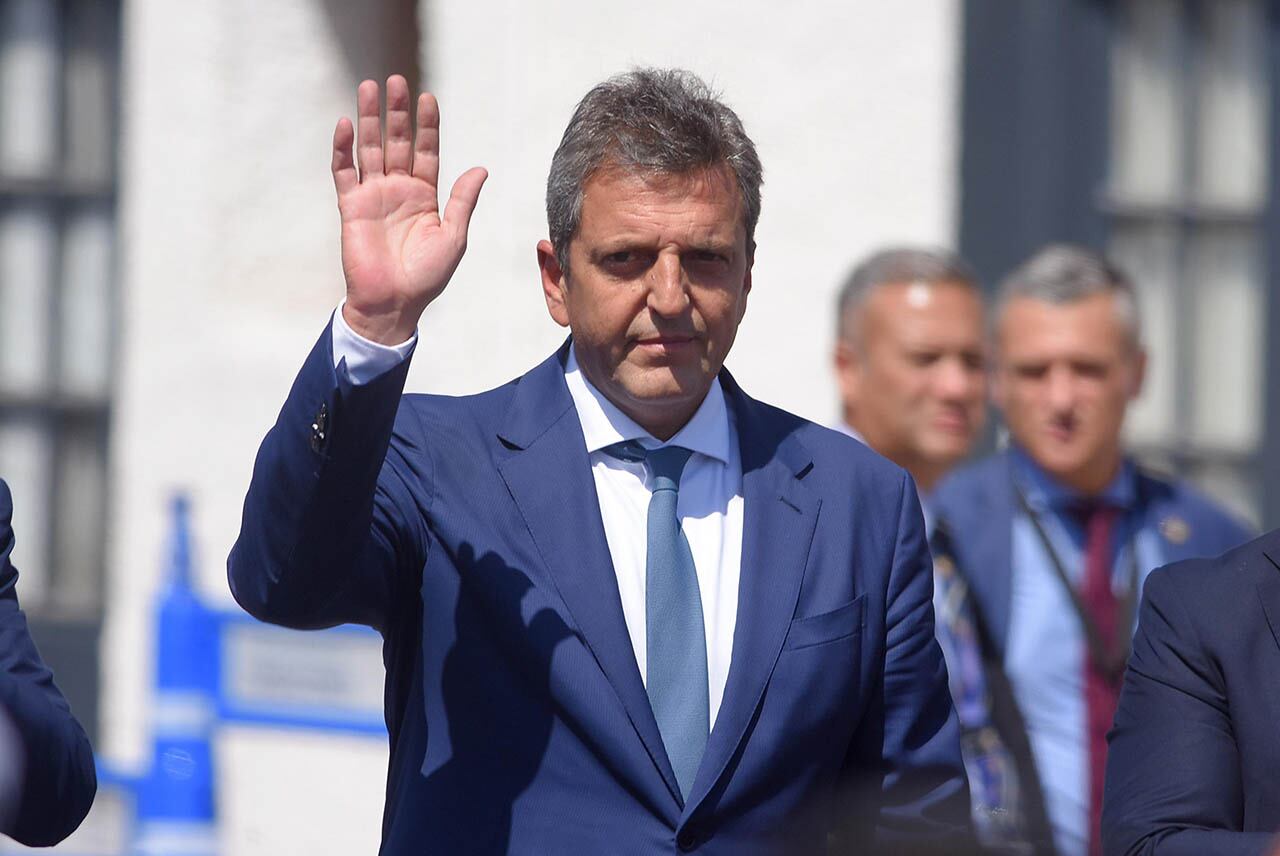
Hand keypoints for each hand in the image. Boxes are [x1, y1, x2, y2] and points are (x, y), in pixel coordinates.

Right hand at [332, 75, 487, 343]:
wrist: (394, 303)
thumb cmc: (427, 276)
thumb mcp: (454, 236)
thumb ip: (463, 201)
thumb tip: (481, 168)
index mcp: (425, 196)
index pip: (426, 152)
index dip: (427, 126)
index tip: (428, 98)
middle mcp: (399, 190)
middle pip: (397, 142)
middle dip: (397, 113)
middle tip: (395, 81)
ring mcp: (373, 196)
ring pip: (370, 149)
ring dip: (369, 120)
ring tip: (368, 88)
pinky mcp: (351, 207)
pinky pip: (344, 173)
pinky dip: (342, 150)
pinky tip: (344, 126)